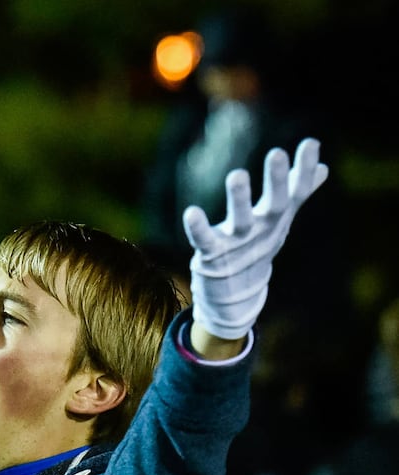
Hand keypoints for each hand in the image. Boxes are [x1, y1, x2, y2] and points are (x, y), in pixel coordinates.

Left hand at [183, 137, 327, 340]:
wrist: (236, 291)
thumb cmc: (257, 245)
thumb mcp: (280, 219)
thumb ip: (299, 193)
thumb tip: (324, 168)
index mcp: (276, 218)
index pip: (296, 192)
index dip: (304, 169)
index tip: (310, 143)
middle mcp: (261, 229)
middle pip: (274, 204)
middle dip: (277, 181)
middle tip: (277, 153)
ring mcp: (237, 243)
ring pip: (241, 221)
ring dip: (239, 199)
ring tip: (237, 174)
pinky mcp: (212, 253)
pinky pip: (204, 239)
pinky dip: (198, 228)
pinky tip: (191, 213)